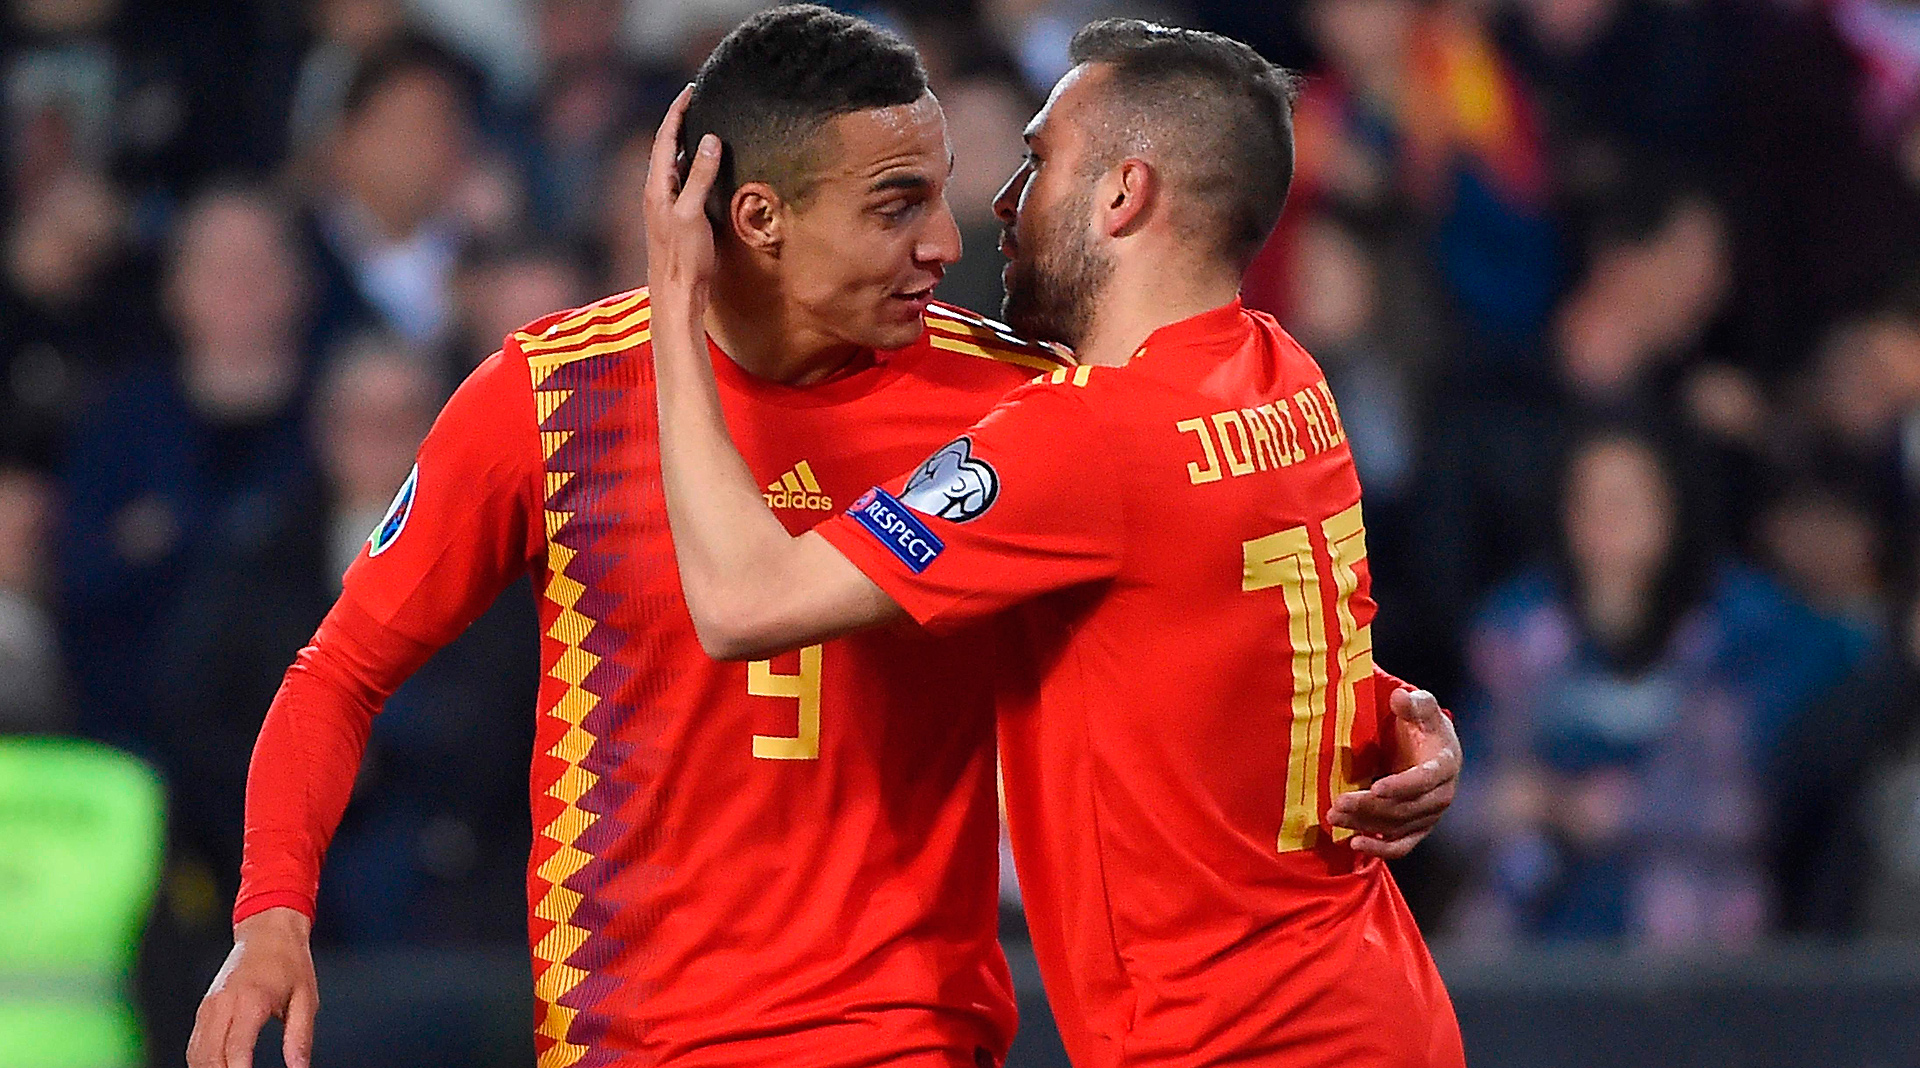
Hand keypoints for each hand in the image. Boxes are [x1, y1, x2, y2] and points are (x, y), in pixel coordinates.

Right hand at [186, 907, 318, 1067]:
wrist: (267, 932)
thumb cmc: (290, 963)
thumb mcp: (306, 998)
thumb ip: (300, 1037)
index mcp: (251, 1000)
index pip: (236, 1050)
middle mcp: (223, 1004)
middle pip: (210, 1057)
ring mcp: (209, 1006)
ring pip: (197, 1054)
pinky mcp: (204, 1009)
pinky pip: (195, 1045)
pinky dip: (203, 1062)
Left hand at [644, 84, 722, 319]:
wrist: (676, 297)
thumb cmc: (682, 259)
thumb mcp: (693, 213)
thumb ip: (700, 176)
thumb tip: (711, 140)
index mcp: (656, 186)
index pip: (664, 138)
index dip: (677, 112)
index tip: (691, 90)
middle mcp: (656, 192)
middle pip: (665, 147)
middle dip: (679, 121)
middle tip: (697, 101)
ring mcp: (664, 206)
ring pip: (672, 163)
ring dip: (685, 143)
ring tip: (701, 125)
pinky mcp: (676, 218)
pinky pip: (682, 180)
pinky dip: (692, 165)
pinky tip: (704, 168)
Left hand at [1327, 688, 1460, 859]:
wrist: (1429, 748)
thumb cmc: (1422, 724)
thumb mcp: (1421, 707)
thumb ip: (1413, 703)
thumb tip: (1400, 697)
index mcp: (1444, 764)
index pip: (1424, 780)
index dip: (1401, 785)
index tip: (1375, 787)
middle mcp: (1441, 795)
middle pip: (1404, 808)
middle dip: (1370, 807)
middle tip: (1338, 803)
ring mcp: (1429, 815)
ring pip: (1397, 827)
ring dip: (1365, 824)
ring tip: (1334, 817)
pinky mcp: (1417, 829)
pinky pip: (1401, 846)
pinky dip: (1380, 849)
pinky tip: (1354, 844)